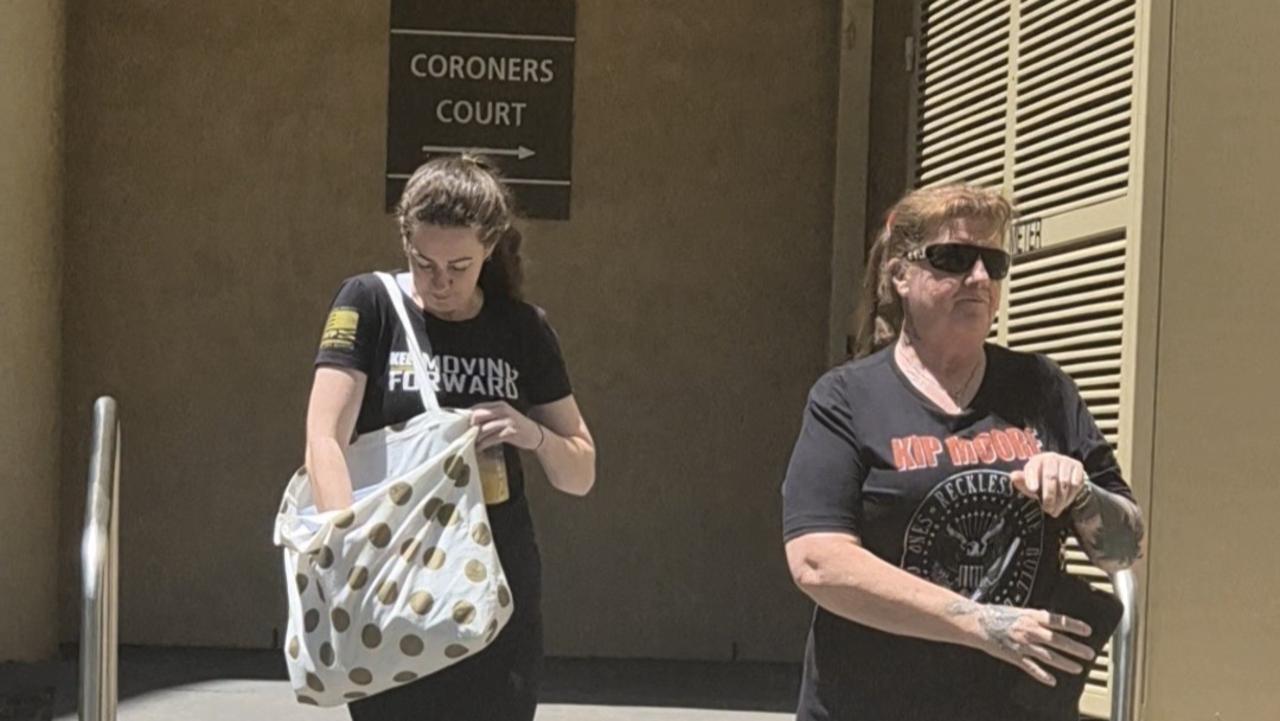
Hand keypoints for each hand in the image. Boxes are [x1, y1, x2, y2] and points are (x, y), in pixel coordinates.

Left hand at [469, 401, 543, 450]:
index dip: (467, 416)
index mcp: (500, 404)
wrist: (536, 435)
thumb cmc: (517, 427)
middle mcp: (503, 410)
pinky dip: (482, 445)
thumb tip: (470, 422)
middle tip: (465, 435)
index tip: (460, 425)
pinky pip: (490, 439)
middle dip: (470, 427)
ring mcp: (507, 421)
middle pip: (478, 416)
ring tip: (470, 444)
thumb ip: (490, 417)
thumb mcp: (504, 417)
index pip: (477, 407)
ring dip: (475, 438)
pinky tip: (479, 448)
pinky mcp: (509, 433)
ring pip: (483, 429)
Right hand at [962, 602, 1095, 685]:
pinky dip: (1042, 675)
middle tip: (1090, 654)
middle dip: (1076, 648)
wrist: (976, 622)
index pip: (1058, 621)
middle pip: (1058, 640)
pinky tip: (1052, 681)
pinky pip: (1031, 667)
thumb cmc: (996, 614)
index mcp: (1032, 616)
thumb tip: (1051, 620)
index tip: (1087, 630)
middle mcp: (1030, 630)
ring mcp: (1023, 644)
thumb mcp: (1019, 611)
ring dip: (1065, 663)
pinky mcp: (1014, 656)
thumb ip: (1036, 617)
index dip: (1074, 626)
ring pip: (1049, 656)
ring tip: (1078, 668)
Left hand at [1011, 452, 1086, 517]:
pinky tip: (1066, 499)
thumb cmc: (1042, 482)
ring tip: (1056, 509)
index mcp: (1036, 461)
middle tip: (1047, 509)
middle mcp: (1050, 457)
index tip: (1033, 489)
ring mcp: (1065, 461)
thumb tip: (1013, 476)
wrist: (1063, 478)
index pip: (1033, 468)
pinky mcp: (1077, 466)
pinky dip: (1072, 494)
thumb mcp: (1030, 484)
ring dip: (1061, 499)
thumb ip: (1022, 482)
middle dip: (1049, 496)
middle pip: (1050, 477)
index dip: (1032, 478)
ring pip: (1064, 482)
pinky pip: (1076, 482)